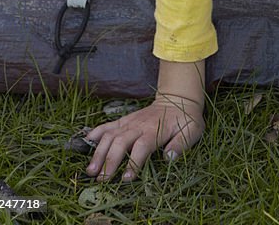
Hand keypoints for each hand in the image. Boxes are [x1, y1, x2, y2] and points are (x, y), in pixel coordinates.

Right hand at [83, 94, 204, 181]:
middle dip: (109, 161)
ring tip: (91, 170)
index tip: (126, 179)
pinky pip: (109, 124)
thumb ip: (181, 144)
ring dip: (99, 151)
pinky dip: (97, 132)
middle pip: (120, 142)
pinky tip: (86, 141)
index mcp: (155, 130)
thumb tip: (169, 157)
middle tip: (101, 180)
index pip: (141, 146)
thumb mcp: (192, 131)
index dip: (133, 162)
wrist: (178, 98)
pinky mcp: (125, 120)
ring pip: (110, 134)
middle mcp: (139, 125)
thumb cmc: (186, 119)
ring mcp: (130, 121)